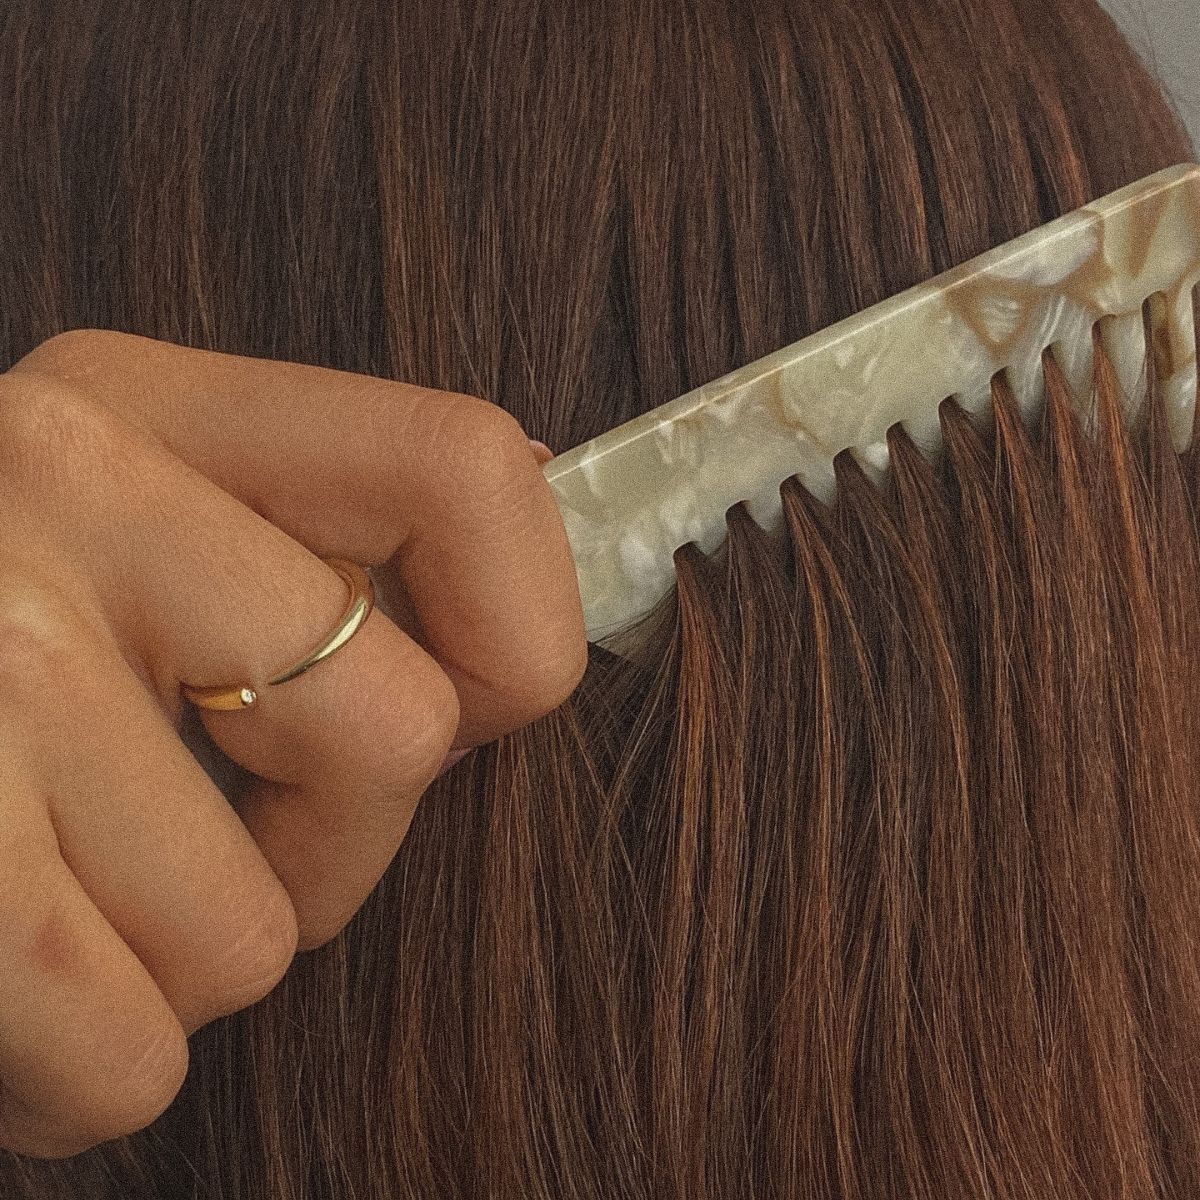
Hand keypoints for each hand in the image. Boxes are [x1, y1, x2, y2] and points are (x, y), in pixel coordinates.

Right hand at [0, 329, 585, 1158]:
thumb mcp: (120, 516)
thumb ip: (299, 535)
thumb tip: (524, 563)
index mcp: (145, 409)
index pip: (465, 470)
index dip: (525, 618)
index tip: (485, 697)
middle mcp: (57, 492)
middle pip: (396, 738)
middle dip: (331, 845)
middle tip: (212, 826)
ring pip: (259, 932)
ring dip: (184, 952)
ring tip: (66, 888)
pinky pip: (131, 1048)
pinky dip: (85, 1061)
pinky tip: (10, 976)